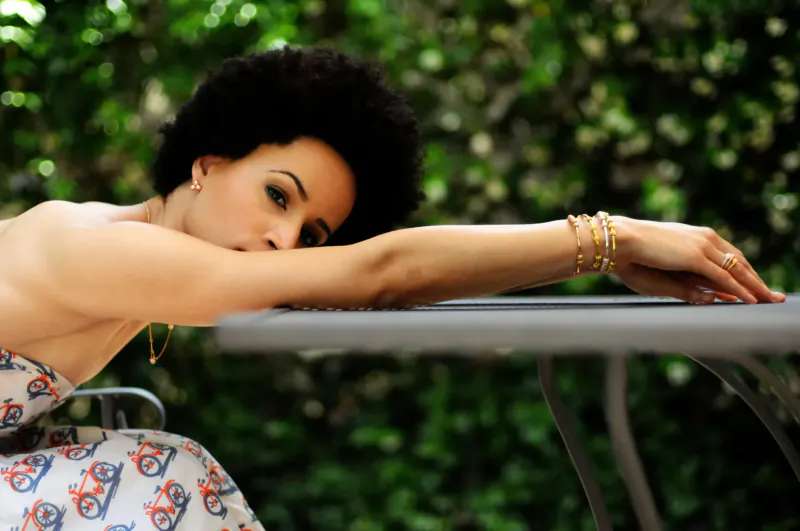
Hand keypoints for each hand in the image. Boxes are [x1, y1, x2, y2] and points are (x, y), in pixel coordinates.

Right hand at [612, 216, 784, 303]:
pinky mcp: (697, 257)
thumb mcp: (665, 274)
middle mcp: (705, 239)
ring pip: (737, 269)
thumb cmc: (633, 257)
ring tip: (768, 300)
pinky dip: (740, 289)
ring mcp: (703, 247)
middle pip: (740, 262)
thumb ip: (689, 286)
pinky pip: (725, 276)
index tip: (756, 284)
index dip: (744, 271)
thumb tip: (711, 298)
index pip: (729, 256)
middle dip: (757, 280)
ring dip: (755, 286)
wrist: (620, 241)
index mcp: (696, 237)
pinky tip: (750, 299)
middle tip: (773, 296)